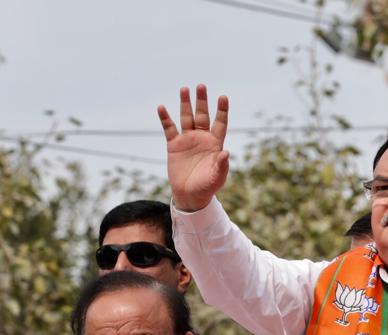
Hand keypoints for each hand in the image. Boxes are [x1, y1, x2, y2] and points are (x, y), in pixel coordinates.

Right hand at [158, 84, 229, 211]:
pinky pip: (169, 129)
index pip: (220, 123)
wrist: (190, 195)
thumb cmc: (207, 187)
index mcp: (214, 144)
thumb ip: (221, 165)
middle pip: (202, 115)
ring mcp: (187, 140)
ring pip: (186, 118)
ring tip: (184, 89)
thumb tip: (225, 152)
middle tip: (201, 86)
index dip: (222, 110)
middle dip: (201, 101)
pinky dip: (165, 119)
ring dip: (185, 104)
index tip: (223, 97)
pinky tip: (162, 107)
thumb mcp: (217, 177)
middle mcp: (201, 138)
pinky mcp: (174, 145)